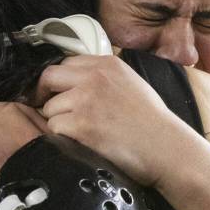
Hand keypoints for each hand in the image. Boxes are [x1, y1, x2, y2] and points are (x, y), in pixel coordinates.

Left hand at [0, 100, 48, 209]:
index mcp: (18, 155)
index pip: (53, 175)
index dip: (56, 190)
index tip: (53, 201)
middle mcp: (26, 131)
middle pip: (57, 156)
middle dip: (53, 173)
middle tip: (44, 188)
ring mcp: (23, 115)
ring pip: (52, 138)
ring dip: (51, 154)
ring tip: (41, 171)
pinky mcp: (18, 107)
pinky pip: (41, 125)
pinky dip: (42, 138)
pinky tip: (32, 150)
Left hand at [34, 55, 192, 186]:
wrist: (165, 146)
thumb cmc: (151, 120)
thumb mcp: (129, 82)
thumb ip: (102, 76)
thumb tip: (74, 80)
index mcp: (106, 64)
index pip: (65, 63)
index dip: (58, 81)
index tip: (56, 93)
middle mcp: (94, 77)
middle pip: (48, 77)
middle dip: (44, 95)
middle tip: (52, 110)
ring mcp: (86, 100)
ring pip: (49, 107)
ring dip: (58, 121)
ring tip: (79, 131)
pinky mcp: (81, 124)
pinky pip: (54, 127)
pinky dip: (62, 137)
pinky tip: (81, 141)